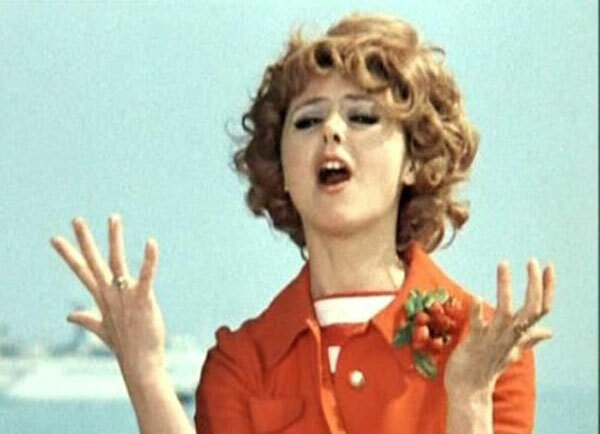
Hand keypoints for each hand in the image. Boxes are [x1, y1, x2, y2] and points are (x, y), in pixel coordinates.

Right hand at [51, 215, 165, 378]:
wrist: (140, 363)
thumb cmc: (125, 346)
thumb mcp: (102, 330)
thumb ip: (87, 320)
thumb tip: (69, 316)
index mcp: (101, 298)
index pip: (82, 271)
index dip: (69, 254)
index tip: (55, 238)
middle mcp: (110, 294)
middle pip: (94, 262)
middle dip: (85, 240)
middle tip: (76, 219)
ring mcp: (125, 296)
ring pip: (117, 262)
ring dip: (115, 239)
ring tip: (113, 218)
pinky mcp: (143, 300)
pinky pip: (145, 276)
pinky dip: (148, 259)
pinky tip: (151, 242)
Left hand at [444, 259, 554, 395]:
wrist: (469, 389)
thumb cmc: (488, 367)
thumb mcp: (513, 352)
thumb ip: (530, 339)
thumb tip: (550, 332)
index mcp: (519, 334)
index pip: (542, 309)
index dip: (548, 288)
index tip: (549, 267)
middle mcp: (510, 335)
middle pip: (532, 309)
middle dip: (534, 284)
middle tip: (532, 261)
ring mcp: (493, 339)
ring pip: (506, 311)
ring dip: (505, 287)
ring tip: (504, 264)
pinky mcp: (474, 342)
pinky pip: (478, 325)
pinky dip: (477, 310)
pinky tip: (476, 296)